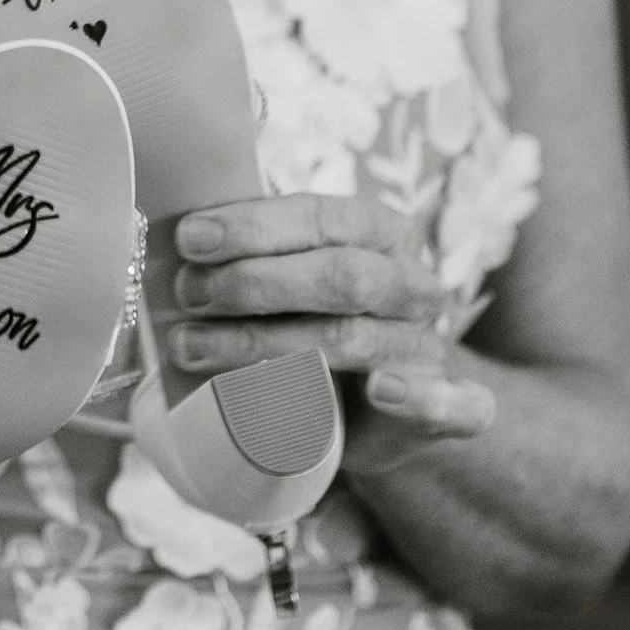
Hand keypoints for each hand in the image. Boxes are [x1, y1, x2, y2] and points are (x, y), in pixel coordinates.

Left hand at [170, 195, 495, 469]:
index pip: (320, 218)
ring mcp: (426, 346)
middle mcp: (411, 283)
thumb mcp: (282, 276)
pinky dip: (420, 398)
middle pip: (339, 276)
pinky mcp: (443, 411)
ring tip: (194, 348)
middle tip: (188, 295)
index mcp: (378, 233)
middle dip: (255, 283)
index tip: (190, 239)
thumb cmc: (309, 320)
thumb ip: (244, 254)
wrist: (370, 405)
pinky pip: (454, 406)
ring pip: (353, 339)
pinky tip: (380, 392)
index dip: (254, 227)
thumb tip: (175, 242)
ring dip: (267, 344)